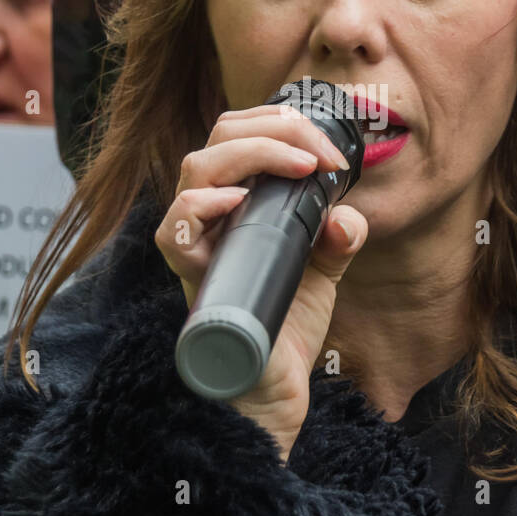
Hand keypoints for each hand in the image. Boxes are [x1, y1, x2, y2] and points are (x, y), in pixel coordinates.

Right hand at [155, 103, 367, 462]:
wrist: (277, 389)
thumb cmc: (287, 323)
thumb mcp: (324, 267)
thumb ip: (337, 234)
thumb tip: (344, 217)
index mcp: (236, 202)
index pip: (238, 134)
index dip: (283, 126)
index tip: (330, 153)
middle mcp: (211, 217)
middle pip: (217, 140)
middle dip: (273, 129)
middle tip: (318, 153)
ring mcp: (198, 245)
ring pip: (195, 169)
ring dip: (251, 153)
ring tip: (299, 166)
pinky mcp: (194, 279)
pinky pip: (172, 232)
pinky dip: (199, 207)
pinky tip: (238, 202)